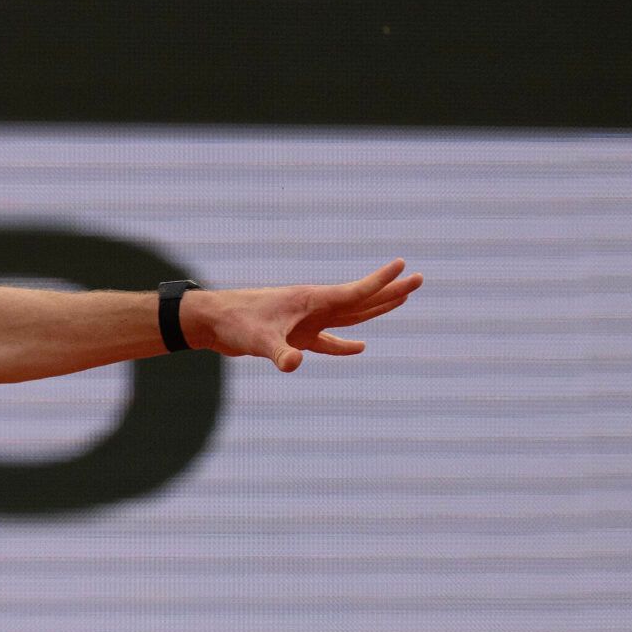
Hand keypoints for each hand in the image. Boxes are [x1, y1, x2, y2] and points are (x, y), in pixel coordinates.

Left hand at [190, 259, 422, 371]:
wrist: (212, 321)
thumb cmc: (234, 323)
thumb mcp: (257, 340)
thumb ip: (278, 353)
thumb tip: (294, 364)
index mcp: (311, 301)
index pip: (354, 291)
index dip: (380, 282)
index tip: (404, 266)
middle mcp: (314, 307)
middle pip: (361, 300)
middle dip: (390, 292)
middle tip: (419, 279)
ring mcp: (306, 321)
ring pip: (349, 316)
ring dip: (375, 309)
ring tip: (402, 299)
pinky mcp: (295, 336)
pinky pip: (328, 341)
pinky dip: (344, 346)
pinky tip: (361, 348)